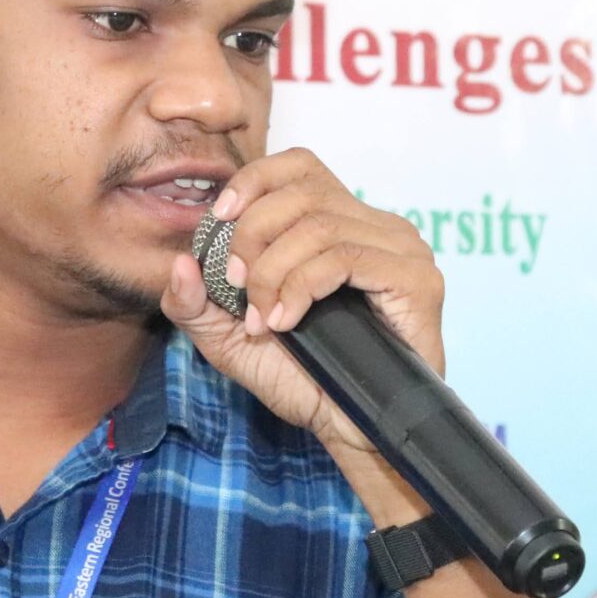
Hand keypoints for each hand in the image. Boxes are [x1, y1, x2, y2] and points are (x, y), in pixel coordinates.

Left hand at [158, 149, 445, 473]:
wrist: (350, 432)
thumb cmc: (302, 382)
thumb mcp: (230, 341)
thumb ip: (196, 303)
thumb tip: (180, 262)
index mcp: (341, 223)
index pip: (300, 165)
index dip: (255, 180)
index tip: (220, 218)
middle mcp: (376, 226)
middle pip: (302, 192)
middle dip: (253, 237)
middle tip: (239, 288)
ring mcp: (402, 249)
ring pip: (319, 225)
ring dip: (275, 273)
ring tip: (266, 319)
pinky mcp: (417, 279)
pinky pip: (346, 257)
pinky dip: (303, 287)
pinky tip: (288, 321)